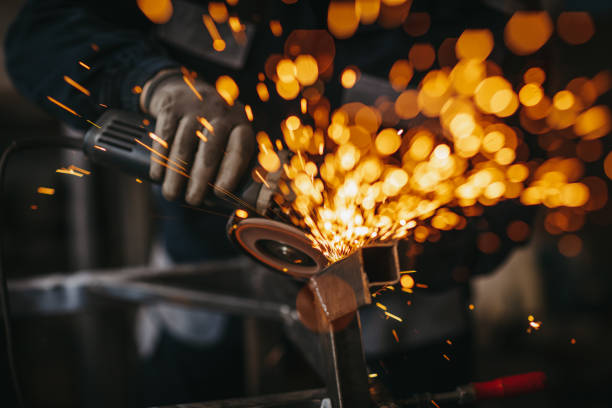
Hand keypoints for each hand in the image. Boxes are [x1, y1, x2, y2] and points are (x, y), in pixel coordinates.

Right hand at [140, 69, 253, 205]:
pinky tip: (157, 175)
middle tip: (193, 200)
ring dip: (177, 173)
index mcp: (240, 122)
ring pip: (185, 144)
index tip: (220, 193)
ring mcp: (195, 106)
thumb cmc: (210, 124)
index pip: (240, 149)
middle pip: (210, 149)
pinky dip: (160, 157)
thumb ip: (232, 158)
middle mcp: (221, 111)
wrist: (183, 88)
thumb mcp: (228, 132)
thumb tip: (233, 198)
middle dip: (200, 178)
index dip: (231, 172)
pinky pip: (165, 134)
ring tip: (172, 194)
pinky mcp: (171, 105)